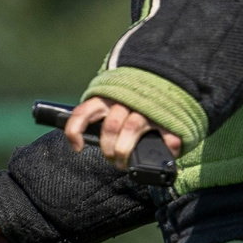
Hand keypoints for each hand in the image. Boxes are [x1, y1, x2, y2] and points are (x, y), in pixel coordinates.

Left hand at [63, 96, 183, 166]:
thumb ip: (99, 118)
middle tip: (112, 160)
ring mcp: (147, 108)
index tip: (77, 148)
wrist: (163, 79)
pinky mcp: (167, 117)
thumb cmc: (131, 102)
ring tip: (125, 163)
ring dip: (125, 151)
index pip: (84, 111)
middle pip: (111, 125)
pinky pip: (166, 136)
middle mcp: (125, 101)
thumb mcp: (110, 103)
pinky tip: (161, 152)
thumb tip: (80, 143)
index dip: (76, 130)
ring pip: (131, 129)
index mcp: (106, 98)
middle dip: (108, 149)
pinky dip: (164, 148)